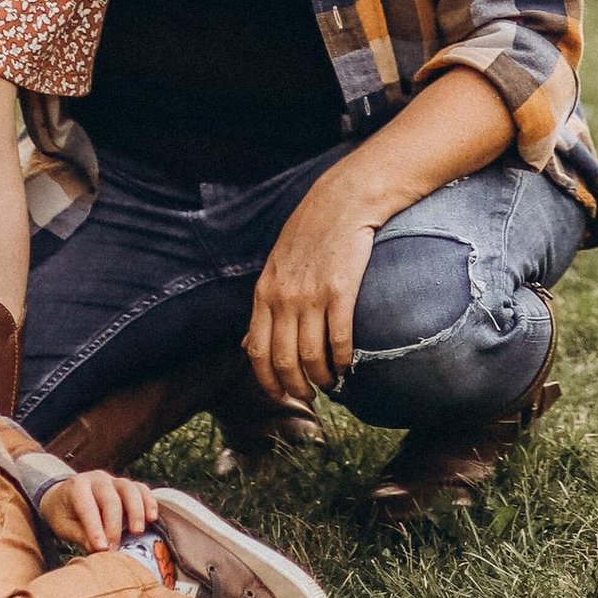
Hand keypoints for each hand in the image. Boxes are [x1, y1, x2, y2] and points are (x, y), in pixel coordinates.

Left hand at [39, 469, 156, 551]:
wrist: (63, 495)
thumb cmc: (63, 513)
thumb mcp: (63, 525)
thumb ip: (79, 534)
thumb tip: (97, 549)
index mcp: (77, 487)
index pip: (88, 508)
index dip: (95, 529)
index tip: (102, 549)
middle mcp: (97, 479)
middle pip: (110, 499)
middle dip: (114, 526)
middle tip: (115, 549)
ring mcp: (113, 480)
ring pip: (129, 489)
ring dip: (136, 511)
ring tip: (137, 532)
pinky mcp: (126, 485)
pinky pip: (141, 488)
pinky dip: (149, 501)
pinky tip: (152, 518)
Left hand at [246, 175, 378, 407]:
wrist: (343, 201)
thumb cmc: (310, 234)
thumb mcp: (275, 268)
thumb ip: (264, 307)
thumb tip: (247, 347)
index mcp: (264, 293)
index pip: (257, 353)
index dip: (268, 383)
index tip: (281, 395)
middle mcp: (284, 298)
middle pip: (284, 362)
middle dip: (297, 388)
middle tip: (309, 396)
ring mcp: (311, 295)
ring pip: (311, 356)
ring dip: (323, 378)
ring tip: (332, 382)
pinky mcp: (341, 291)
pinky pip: (340, 339)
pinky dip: (344, 360)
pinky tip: (349, 365)